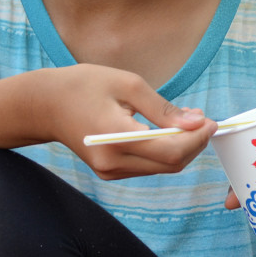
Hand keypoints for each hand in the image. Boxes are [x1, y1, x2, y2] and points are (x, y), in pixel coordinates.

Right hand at [42, 64, 216, 179]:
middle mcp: (112, 162)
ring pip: (161, 168)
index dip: (197, 139)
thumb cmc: (83, 85)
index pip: (169, 151)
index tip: (211, 120)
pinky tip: (167, 130)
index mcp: (114, 136)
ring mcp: (109, 171)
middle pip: (170, 164)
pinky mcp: (109, 172)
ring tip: (187, 120)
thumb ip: (163, 108)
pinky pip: (148, 167)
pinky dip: (164, 151)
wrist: (44, 104)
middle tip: (203, 119)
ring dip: (181, 148)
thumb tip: (196, 122)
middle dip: (193, 144)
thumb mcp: (127, 84)